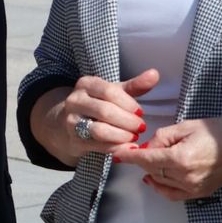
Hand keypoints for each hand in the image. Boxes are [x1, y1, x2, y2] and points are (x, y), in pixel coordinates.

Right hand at [33, 69, 158, 166]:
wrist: (68, 123)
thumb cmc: (98, 105)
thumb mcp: (114, 92)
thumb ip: (135, 85)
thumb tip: (154, 74)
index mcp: (86, 84)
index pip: (109, 91)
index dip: (128, 103)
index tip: (140, 112)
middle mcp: (75, 101)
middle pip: (105, 111)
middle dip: (128, 121)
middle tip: (141, 127)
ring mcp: (72, 121)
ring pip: (100, 130)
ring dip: (122, 136)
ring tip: (133, 137)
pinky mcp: (74, 140)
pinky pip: (98, 146)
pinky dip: (116, 148)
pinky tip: (127, 147)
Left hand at [116, 117, 221, 200]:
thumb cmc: (219, 132)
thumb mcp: (186, 126)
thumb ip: (162, 138)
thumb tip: (147, 147)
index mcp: (181, 159)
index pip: (146, 159)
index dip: (128, 156)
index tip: (116, 153)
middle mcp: (185, 177)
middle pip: (151, 170)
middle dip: (139, 160)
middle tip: (132, 149)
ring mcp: (193, 188)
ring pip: (160, 182)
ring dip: (149, 171)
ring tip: (146, 159)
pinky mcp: (200, 193)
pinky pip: (173, 194)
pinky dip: (160, 186)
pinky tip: (154, 176)